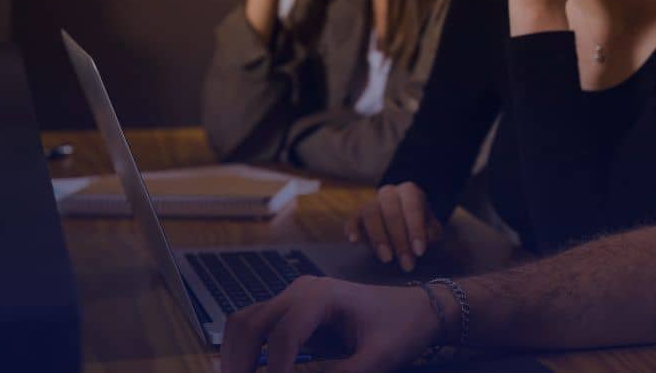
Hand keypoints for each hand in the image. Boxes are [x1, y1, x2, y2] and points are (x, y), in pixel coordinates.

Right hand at [220, 276, 437, 372]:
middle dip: (239, 363)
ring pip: (246, 323)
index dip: (275, 372)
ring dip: (236, 356)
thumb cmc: (403, 329)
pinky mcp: (293, 311)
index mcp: (323, 294)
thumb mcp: (378, 360)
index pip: (283, 336)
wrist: (419, 309)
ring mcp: (294, 298)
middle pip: (251, 324)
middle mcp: (301, 290)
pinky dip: (246, 351)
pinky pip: (257, 327)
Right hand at [344, 182, 442, 272]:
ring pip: (370, 213)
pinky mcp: (357, 216)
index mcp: (410, 192)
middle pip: (391, 211)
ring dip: (378, 237)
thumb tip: (426, 239)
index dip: (415, 229)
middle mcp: (389, 193)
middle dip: (399, 240)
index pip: (412, 206)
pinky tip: (355, 242)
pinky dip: (352, 229)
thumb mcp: (431, 230)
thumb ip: (431, 233)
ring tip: (387, 259)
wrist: (402, 225)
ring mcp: (371, 202)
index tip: (419, 252)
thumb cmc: (420, 228)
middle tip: (406, 264)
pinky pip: (352, 219)